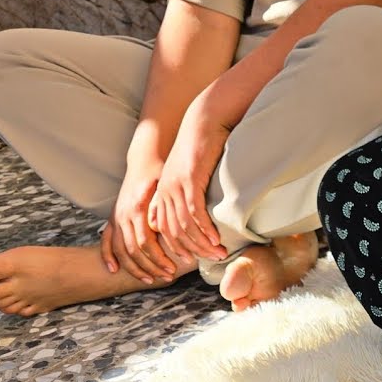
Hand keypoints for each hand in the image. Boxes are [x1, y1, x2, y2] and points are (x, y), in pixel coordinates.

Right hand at [102, 161, 175, 283]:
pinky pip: (106, 241)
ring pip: (121, 250)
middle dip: (151, 266)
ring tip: (149, 279)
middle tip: (168, 276)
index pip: (145, 242)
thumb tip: (158, 228)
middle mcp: (123, 215)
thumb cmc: (161, 176)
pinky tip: (114, 270)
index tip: (173, 269)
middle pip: (134, 250)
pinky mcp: (113, 218)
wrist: (146, 161)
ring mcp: (116, 217)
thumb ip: (160, 208)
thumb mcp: (165, 189)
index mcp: (137, 209)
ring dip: (135, 267)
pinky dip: (109, 256)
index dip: (158, 258)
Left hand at [149, 107, 228, 261]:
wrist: (205, 121)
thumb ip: (189, 193)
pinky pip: (194, 213)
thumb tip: (194, 214)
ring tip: (218, 253)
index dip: (178, 247)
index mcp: (164, 192)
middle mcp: (165, 192)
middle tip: (212, 260)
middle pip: (174, 232)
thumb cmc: (203, 146)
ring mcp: (175, 187)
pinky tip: (216, 239)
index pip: (166, 229)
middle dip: (192, 250)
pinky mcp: (188, 181)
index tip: (194, 259)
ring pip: (185, 226)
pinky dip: (205, 229)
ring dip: (202, 243)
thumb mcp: (191, 173)